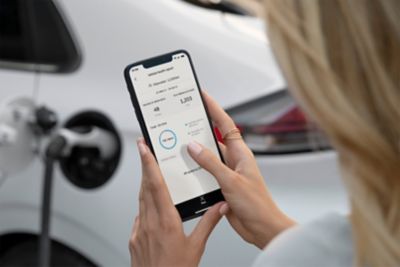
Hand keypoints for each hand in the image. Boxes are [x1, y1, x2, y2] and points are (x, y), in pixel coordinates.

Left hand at [129, 138, 224, 266]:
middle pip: (145, 187)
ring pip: (141, 198)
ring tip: (148, 170)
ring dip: (144, 182)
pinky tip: (149, 202)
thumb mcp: (196, 247)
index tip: (144, 149)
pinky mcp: (134, 238)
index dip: (149, 165)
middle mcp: (149, 223)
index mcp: (166, 222)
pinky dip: (144, 202)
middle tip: (144, 149)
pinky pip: (139, 213)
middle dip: (145, 165)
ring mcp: (139, 230)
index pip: (156, 186)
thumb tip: (220, 207)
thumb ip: (208, 223)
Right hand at [187, 92, 295, 248]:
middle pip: (213, 138)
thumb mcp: (231, 180)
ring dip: (194, 153)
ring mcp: (227, 173)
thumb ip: (212, 163)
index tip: (203, 96)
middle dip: (198, 128)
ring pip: (206, 157)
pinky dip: (195, 170)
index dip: (214, 108)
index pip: (225, 123)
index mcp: (240, 153)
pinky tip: (185, 171)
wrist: (262, 227)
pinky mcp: (221, 185)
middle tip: (183, 119)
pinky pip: (205, 172)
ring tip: (178, 145)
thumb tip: (194, 146)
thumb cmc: (257, 204)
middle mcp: (233, 160)